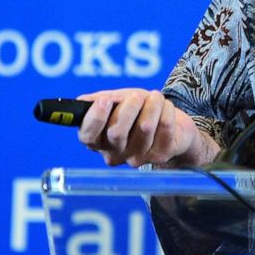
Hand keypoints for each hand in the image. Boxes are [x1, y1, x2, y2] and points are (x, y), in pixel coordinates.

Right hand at [76, 88, 217, 167]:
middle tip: (137, 96)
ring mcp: (137, 158)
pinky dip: (166, 110)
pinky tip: (165, 106)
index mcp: (98, 140)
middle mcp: (115, 153)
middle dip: (128, 108)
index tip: (105, 100)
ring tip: (155, 96)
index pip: (88, 136)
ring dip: (152, 105)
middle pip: (116, 133)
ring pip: (144, 128)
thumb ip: (101, 101)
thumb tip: (82, 101)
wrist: (172, 122)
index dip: (95, 118)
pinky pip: (165, 128)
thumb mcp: (118, 101)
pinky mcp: (160, 155)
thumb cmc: (140, 110)